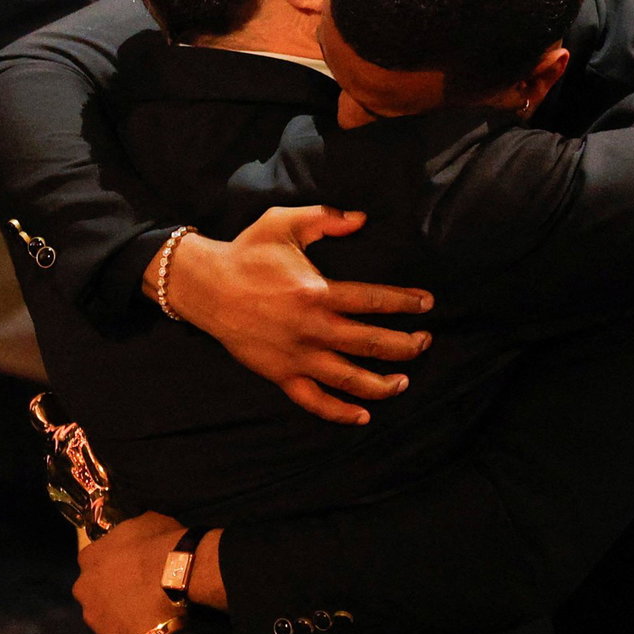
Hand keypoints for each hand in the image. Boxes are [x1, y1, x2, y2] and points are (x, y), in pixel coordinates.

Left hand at [73, 512, 186, 633]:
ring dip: (117, 611)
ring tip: (143, 610)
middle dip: (109, 589)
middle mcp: (83, 587)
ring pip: (102, 614)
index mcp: (89, 557)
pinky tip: (147, 625)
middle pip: (92, 589)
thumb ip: (131, 530)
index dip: (112, 560)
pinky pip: (118, 633)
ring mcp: (93, 616)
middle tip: (135, 588)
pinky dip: (129, 630)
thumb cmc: (159, 546)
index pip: (92, 558)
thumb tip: (135, 535)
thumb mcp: (147, 522)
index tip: (129, 564)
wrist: (176, 581)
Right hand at [157, 206, 433, 424]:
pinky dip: (339, 412)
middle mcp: (311, 328)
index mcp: (316, 292)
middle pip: (370, 343)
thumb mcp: (284, 222)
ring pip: (348, 378)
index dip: (404, 303)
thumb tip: (362, 219)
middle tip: (425, 342)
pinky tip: (362, 416)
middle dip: (404, 345)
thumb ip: (325, 217)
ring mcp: (296, 356)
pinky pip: (314, 401)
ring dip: (381, 384)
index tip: (427, 303)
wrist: (206, 287)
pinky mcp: (280, 374)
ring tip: (403, 382)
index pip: (372, 300)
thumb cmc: (247, 252)